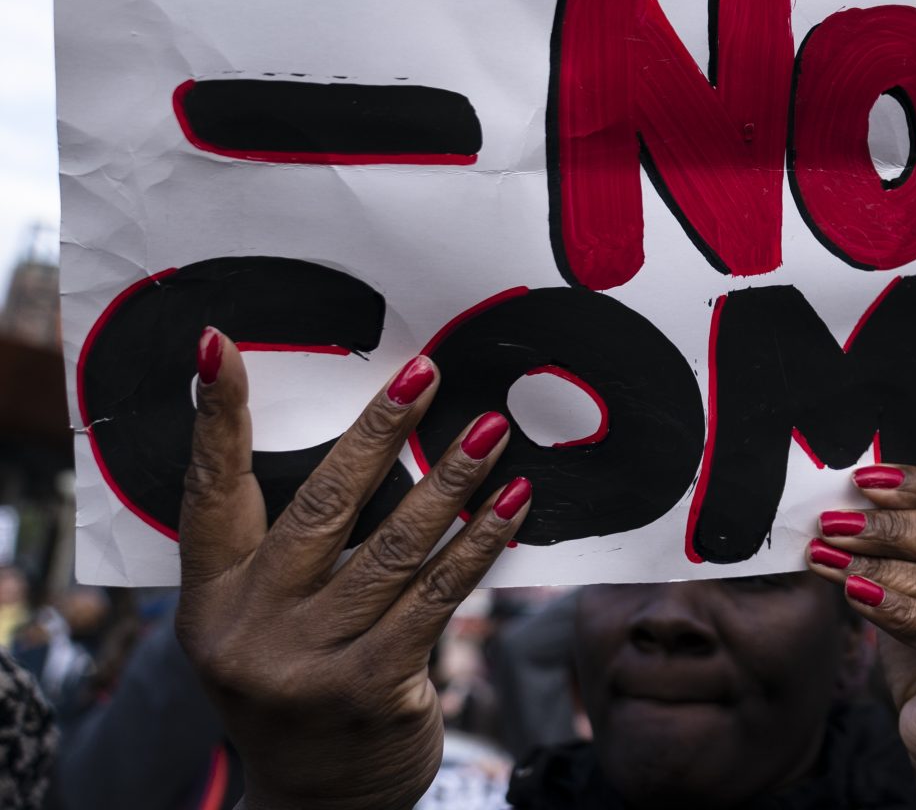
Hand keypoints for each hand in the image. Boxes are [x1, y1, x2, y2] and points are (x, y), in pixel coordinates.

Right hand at [175, 328, 529, 809]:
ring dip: (451, 483)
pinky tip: (511, 506)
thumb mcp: (265, 626)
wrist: (319, 805)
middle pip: (322, 508)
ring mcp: (308, 665)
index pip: (208, 494)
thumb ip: (292, 555)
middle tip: (425, 374)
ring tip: (493, 432)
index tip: (221, 348)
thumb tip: (368, 446)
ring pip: (392, 550)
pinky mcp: (371, 690)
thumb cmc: (302, 688)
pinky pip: (436, 599)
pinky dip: (478, 546)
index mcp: (211, 600)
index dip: (217, 420)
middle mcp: (249, 630)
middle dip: (379, 432)